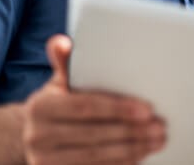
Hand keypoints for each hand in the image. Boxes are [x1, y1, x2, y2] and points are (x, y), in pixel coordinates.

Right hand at [22, 34, 165, 164]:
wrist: (34, 136)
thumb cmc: (58, 103)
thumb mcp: (58, 83)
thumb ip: (65, 64)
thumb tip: (62, 42)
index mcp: (40, 107)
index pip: (86, 107)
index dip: (118, 108)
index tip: (147, 109)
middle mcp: (37, 136)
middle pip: (94, 134)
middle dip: (131, 131)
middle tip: (159, 126)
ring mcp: (44, 161)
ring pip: (96, 156)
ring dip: (133, 149)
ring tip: (157, 140)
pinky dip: (121, 164)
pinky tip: (141, 155)